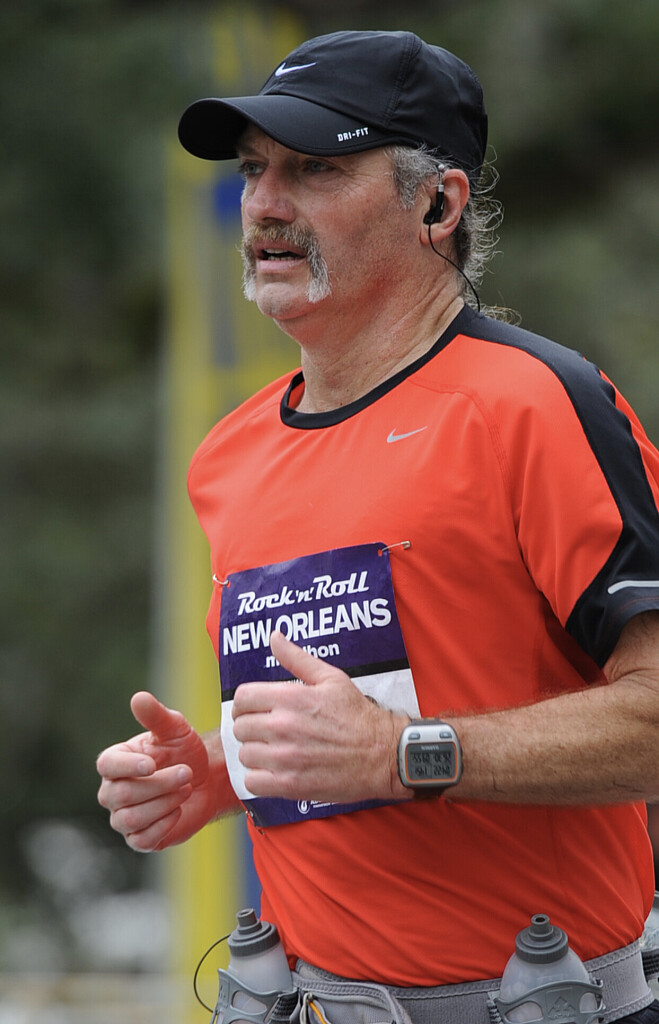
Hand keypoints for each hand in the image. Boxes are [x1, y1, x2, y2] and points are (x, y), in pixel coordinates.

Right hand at [96, 692, 220, 851]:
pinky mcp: (138, 839)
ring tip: (186, 788)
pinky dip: (163, 825)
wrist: (207, 780)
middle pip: (122, 794)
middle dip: (159, 784)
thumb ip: (156, 716)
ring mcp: (123, 817)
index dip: (128, 766)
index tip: (152, 763)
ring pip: (131, 818)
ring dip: (164, 803)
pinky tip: (178, 809)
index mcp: (116, 762)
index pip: (107, 765)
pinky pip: (141, 839)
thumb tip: (138, 698)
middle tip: (186, 773)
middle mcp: (112, 791)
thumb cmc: (185, 751)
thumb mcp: (175, 730)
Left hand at [231, 631, 409, 803]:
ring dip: (256, 753)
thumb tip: (274, 637)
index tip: (254, 710)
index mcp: (290, 698)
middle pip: (240, 726)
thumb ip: (296, 657)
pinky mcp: (289, 785)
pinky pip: (252, 782)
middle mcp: (283, 726)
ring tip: (274, 751)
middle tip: (267, 731)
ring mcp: (285, 757)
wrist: (383, 754)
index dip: (245, 704)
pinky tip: (274, 771)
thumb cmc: (358, 716)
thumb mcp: (331, 678)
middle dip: (251, 727)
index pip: (242, 698)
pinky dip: (259, 778)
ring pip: (244, 754)